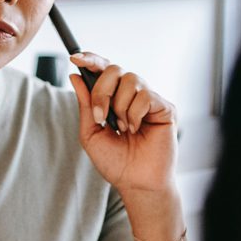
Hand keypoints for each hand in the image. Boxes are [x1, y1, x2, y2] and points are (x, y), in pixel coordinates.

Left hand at [69, 52, 177, 193]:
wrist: (136, 183)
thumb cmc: (116, 162)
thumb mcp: (91, 133)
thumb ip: (85, 105)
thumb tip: (76, 76)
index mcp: (115, 98)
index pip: (105, 69)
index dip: (91, 59)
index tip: (75, 58)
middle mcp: (133, 95)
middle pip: (115, 70)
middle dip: (102, 91)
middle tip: (101, 117)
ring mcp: (150, 100)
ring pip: (131, 79)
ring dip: (120, 107)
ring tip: (123, 129)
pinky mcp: (165, 107)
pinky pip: (145, 96)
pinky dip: (134, 114)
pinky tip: (137, 130)